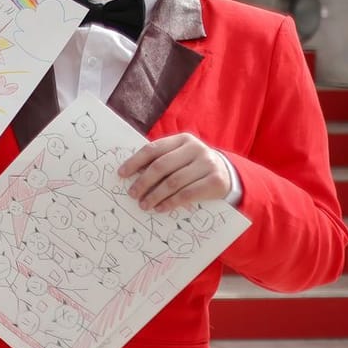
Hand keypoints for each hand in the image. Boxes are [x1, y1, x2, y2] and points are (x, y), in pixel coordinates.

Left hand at [119, 134, 235, 211]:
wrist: (227, 174)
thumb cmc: (193, 165)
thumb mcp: (180, 157)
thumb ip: (160, 160)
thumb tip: (131, 174)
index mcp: (182, 139)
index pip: (153, 149)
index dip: (135, 162)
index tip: (121, 174)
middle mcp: (196, 149)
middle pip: (161, 166)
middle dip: (143, 182)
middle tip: (132, 194)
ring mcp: (207, 164)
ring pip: (173, 182)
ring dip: (155, 195)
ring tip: (144, 204)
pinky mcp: (215, 181)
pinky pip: (187, 194)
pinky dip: (170, 203)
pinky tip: (160, 208)